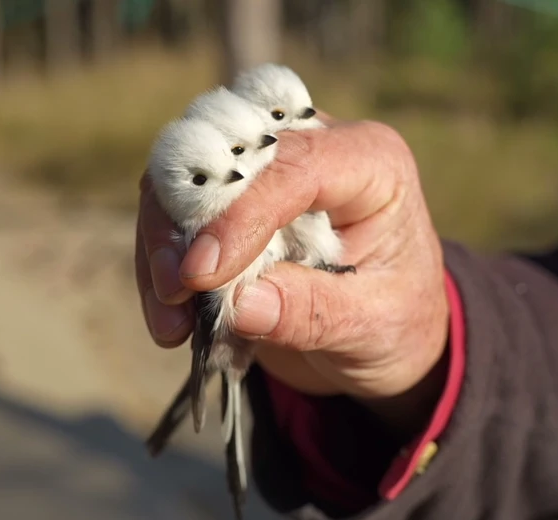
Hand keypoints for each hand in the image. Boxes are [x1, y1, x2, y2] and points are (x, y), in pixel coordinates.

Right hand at [134, 116, 450, 433]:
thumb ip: (311, 313)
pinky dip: (161, 267)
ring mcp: (266, 168)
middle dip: (187, 217)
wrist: (387, 335)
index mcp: (371, 162)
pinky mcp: (228, 201)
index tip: (203, 274)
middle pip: (224, 146)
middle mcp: (315, 146)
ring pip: (181, 176)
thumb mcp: (371, 325)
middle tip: (178, 288)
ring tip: (173, 321)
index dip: (241, 213)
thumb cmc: (396, 321)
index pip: (295, 163)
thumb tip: (239, 306)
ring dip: (164, 247)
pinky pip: (172, 215)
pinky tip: (173, 323)